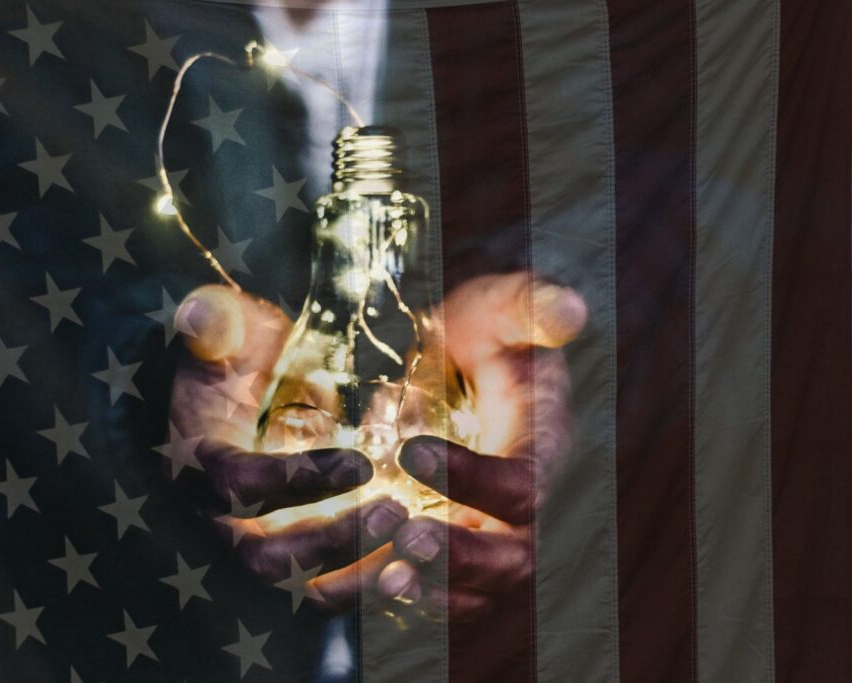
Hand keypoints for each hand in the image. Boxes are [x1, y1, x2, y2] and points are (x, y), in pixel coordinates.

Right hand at [167, 285, 407, 602]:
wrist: (230, 390)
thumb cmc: (232, 356)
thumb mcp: (223, 329)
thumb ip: (215, 323)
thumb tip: (198, 314)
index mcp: (198, 462)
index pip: (236, 486)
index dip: (294, 482)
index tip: (359, 464)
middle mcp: (218, 519)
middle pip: (266, 559)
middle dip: (332, 542)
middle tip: (395, 512)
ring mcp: (252, 546)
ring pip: (297, 590)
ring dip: (355, 575)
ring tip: (410, 538)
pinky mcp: (288, 559)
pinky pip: (323, 594)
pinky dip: (366, 590)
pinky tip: (414, 568)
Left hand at [375, 273, 586, 620]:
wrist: (455, 364)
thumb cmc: (480, 335)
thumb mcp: (499, 309)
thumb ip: (529, 307)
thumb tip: (572, 310)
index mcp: (543, 451)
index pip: (526, 485)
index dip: (476, 479)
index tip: (412, 451)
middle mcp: (523, 508)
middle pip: (513, 560)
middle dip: (462, 559)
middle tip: (406, 539)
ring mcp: (489, 538)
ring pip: (475, 595)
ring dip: (429, 595)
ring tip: (381, 577)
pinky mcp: (451, 555)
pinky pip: (438, 599)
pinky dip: (402, 606)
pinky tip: (349, 590)